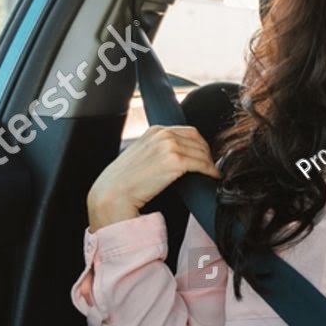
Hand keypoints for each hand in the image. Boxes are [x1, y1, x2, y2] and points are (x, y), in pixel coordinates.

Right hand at [86, 125, 220, 230]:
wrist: (113, 194)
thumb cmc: (124, 180)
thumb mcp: (142, 153)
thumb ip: (159, 148)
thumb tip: (179, 154)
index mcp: (155, 130)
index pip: (188, 132)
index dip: (200, 144)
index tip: (205, 155)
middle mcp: (163, 134)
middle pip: (198, 140)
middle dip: (207, 153)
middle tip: (211, 166)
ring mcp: (169, 146)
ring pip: (202, 152)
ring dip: (210, 163)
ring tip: (212, 173)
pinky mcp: (175, 161)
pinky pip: (202, 164)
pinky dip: (211, 171)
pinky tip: (212, 176)